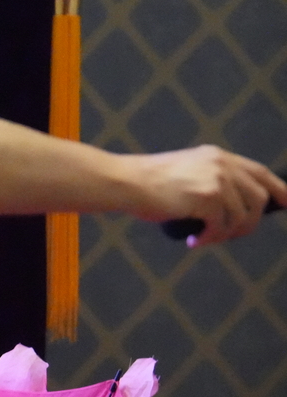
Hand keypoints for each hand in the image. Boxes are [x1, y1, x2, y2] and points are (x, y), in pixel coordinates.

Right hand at [133, 146, 286, 244]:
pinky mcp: (208, 197)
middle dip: (250, 222)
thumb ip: (211, 181)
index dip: (278, 189)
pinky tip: (194, 240)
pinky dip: (210, 238)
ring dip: (227, 234)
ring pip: (243, 217)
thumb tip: (235, 209)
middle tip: (230, 235)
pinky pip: (221, 227)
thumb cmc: (146, 182)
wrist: (125, 182)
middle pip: (259, 198)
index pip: (260, 172)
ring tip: (206, 237)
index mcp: (217, 156)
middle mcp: (222, 164)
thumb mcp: (186, 171)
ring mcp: (216, 180)